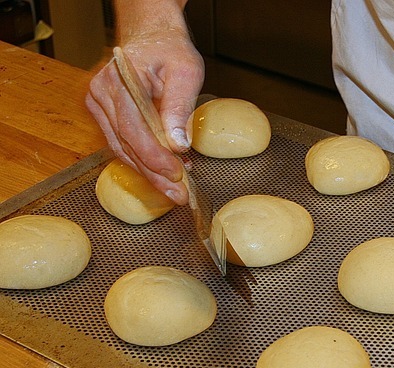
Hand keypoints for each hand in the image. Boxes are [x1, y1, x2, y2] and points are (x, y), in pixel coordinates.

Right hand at [86, 28, 203, 204]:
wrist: (153, 38)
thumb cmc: (171, 51)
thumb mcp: (186, 72)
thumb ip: (180, 107)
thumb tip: (178, 146)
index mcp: (119, 81)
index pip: (133, 129)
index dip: (154, 156)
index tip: (176, 174)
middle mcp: (101, 94)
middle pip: (126, 145)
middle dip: (154, 173)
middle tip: (179, 194)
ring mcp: (99, 105)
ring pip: (122, 149)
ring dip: (148, 172)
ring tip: (174, 189)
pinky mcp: (105, 114)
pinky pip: (122, 144)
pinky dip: (143, 160)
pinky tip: (164, 171)